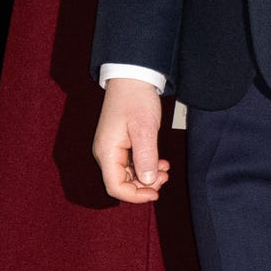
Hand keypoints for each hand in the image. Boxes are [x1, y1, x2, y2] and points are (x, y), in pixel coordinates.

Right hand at [92, 78, 167, 202]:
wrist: (133, 75)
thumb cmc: (136, 97)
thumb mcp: (144, 128)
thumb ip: (146, 157)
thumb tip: (148, 182)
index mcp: (107, 151)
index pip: (115, 187)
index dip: (135, 195)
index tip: (155, 193)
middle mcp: (106, 152)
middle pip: (122, 182)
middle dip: (144, 185)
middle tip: (165, 177)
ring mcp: (112, 147)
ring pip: (127, 174)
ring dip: (146, 176)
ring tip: (165, 170)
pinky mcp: (120, 142)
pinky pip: (131, 162)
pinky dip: (145, 166)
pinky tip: (159, 162)